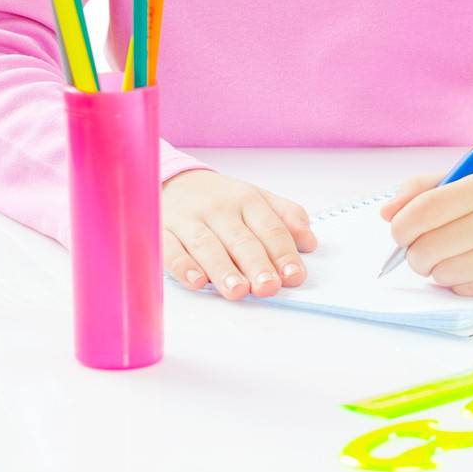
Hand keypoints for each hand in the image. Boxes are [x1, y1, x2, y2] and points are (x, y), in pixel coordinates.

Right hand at [161, 169, 317, 299]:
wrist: (173, 179)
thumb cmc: (222, 199)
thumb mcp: (257, 199)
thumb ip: (286, 217)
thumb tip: (310, 242)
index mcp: (247, 200)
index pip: (270, 228)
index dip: (283, 252)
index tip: (294, 275)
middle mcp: (219, 209)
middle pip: (240, 239)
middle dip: (256, 264)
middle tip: (268, 287)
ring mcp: (189, 220)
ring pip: (207, 246)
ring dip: (223, 269)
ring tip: (238, 291)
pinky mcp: (162, 231)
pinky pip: (171, 250)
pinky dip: (183, 267)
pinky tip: (196, 282)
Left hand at [379, 168, 472, 296]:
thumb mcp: (465, 178)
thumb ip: (421, 190)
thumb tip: (387, 214)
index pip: (425, 211)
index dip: (401, 226)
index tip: (400, 231)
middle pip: (428, 248)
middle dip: (414, 253)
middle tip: (421, 247)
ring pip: (443, 274)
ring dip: (436, 268)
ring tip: (450, 254)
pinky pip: (465, 290)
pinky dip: (458, 281)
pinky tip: (472, 264)